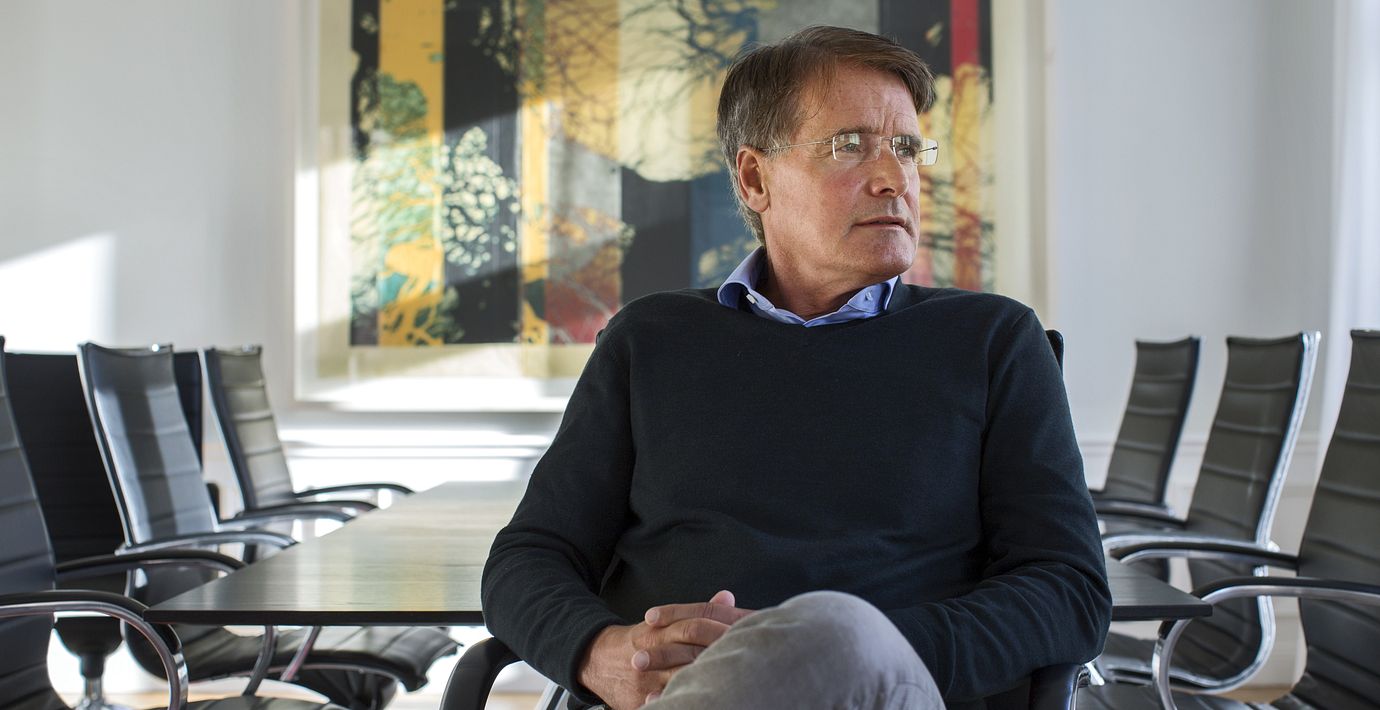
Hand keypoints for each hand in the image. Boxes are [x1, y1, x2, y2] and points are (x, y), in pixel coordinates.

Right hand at [577, 590, 752, 708]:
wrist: (596, 658)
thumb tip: (728, 597)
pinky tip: (695, 703)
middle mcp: (654, 652)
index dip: (721, 631)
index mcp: (663, 631)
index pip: (695, 627)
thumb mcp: (665, 622)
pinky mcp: (637, 700)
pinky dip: (676, 703)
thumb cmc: (641, 640)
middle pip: (690, 653)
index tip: (745, 634)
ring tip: (727, 685)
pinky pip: (660, 704)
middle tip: (745, 661)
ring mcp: (645, 678)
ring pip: (677, 680)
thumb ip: (699, 612)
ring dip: (701, 682)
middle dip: (717, 657)